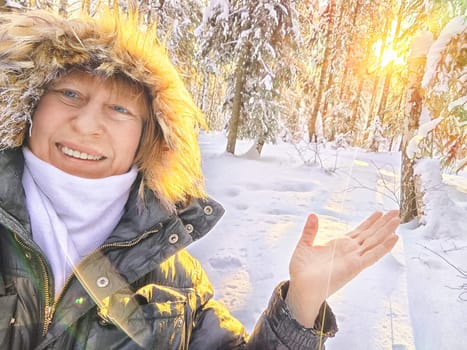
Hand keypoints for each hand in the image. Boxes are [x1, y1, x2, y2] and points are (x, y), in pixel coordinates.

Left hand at [285, 210, 399, 326]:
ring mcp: (354, 258)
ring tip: (397, 219)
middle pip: (370, 234)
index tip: (379, 212)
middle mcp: (349, 251)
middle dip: (383, 223)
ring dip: (386, 230)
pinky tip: (394, 238)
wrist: (301, 287)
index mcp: (339, 245)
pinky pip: (373, 255)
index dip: (370, 222)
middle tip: (395, 212)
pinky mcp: (355, 266)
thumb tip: (313, 215)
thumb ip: (310, 231)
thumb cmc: (301, 270)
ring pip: (374, 242)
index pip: (359, 231)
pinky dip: (384, 247)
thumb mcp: (304, 245)